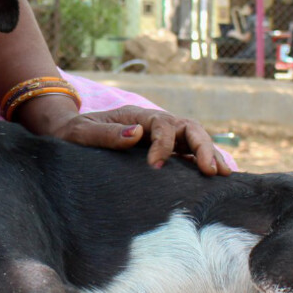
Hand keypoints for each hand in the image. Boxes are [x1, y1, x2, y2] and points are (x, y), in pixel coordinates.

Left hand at [20, 99, 230, 176]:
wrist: (68, 135)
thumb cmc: (72, 134)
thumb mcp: (80, 133)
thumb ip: (105, 134)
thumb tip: (137, 133)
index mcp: (136, 115)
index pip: (162, 124)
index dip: (164, 144)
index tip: (155, 166)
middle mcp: (153, 123)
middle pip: (188, 128)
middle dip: (202, 147)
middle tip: (211, 171)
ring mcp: (159, 136)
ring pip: (192, 139)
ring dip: (208, 154)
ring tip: (224, 174)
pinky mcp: (161, 150)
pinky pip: (186, 153)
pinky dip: (201, 162)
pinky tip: (214, 177)